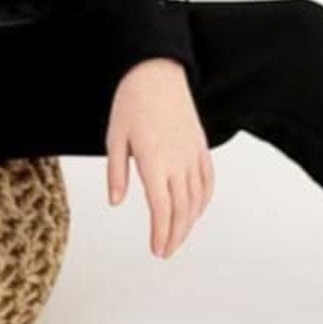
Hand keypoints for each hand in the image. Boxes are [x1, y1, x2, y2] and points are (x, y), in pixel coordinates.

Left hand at [104, 58, 213, 258]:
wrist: (156, 72)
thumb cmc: (131, 103)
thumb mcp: (115, 138)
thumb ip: (117, 173)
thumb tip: (116, 202)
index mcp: (154, 162)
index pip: (162, 209)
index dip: (161, 233)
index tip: (157, 250)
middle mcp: (178, 162)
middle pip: (182, 210)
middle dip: (175, 235)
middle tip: (165, 252)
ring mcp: (192, 154)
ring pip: (197, 198)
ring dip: (189, 222)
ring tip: (178, 237)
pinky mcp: (200, 146)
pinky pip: (207, 180)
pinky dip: (204, 200)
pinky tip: (196, 210)